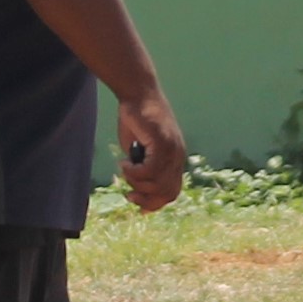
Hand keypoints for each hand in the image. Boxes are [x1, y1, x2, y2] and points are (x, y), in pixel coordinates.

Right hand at [116, 93, 186, 211]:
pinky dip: (133, 171)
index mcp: (175, 160)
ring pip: (156, 183)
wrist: (139, 94)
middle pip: (166, 193)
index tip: (138, 206)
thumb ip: (143, 169)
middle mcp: (178, 157)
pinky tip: (124, 161)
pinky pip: (149, 170)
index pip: (172, 192)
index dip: (156, 203)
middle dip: (145, 199)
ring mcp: (172, 150)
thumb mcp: (140, 150)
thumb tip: (138, 191)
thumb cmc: (136, 121)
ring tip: (125, 168)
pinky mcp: (162, 143)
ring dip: (136, 182)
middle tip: (129, 193)